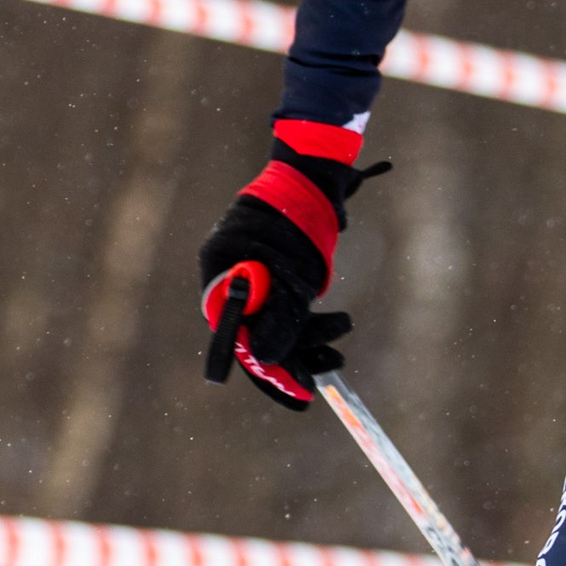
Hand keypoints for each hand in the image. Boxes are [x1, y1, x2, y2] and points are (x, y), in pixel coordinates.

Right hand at [198, 146, 384, 409]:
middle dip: (297, 354)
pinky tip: (339, 323)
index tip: (301, 389)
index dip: (267, 368)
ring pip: (277, 322)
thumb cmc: (297, 218)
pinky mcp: (272, 272)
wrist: (312, 176)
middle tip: (331, 366)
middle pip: (258, 333)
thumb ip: (280, 316)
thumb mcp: (293, 274)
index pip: (236, 336)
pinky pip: (287, 306)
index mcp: (221, 273)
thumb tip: (267, 361)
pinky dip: (311, 318)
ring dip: (312, 335)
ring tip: (345, 326)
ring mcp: (250, 274)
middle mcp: (230, 277)